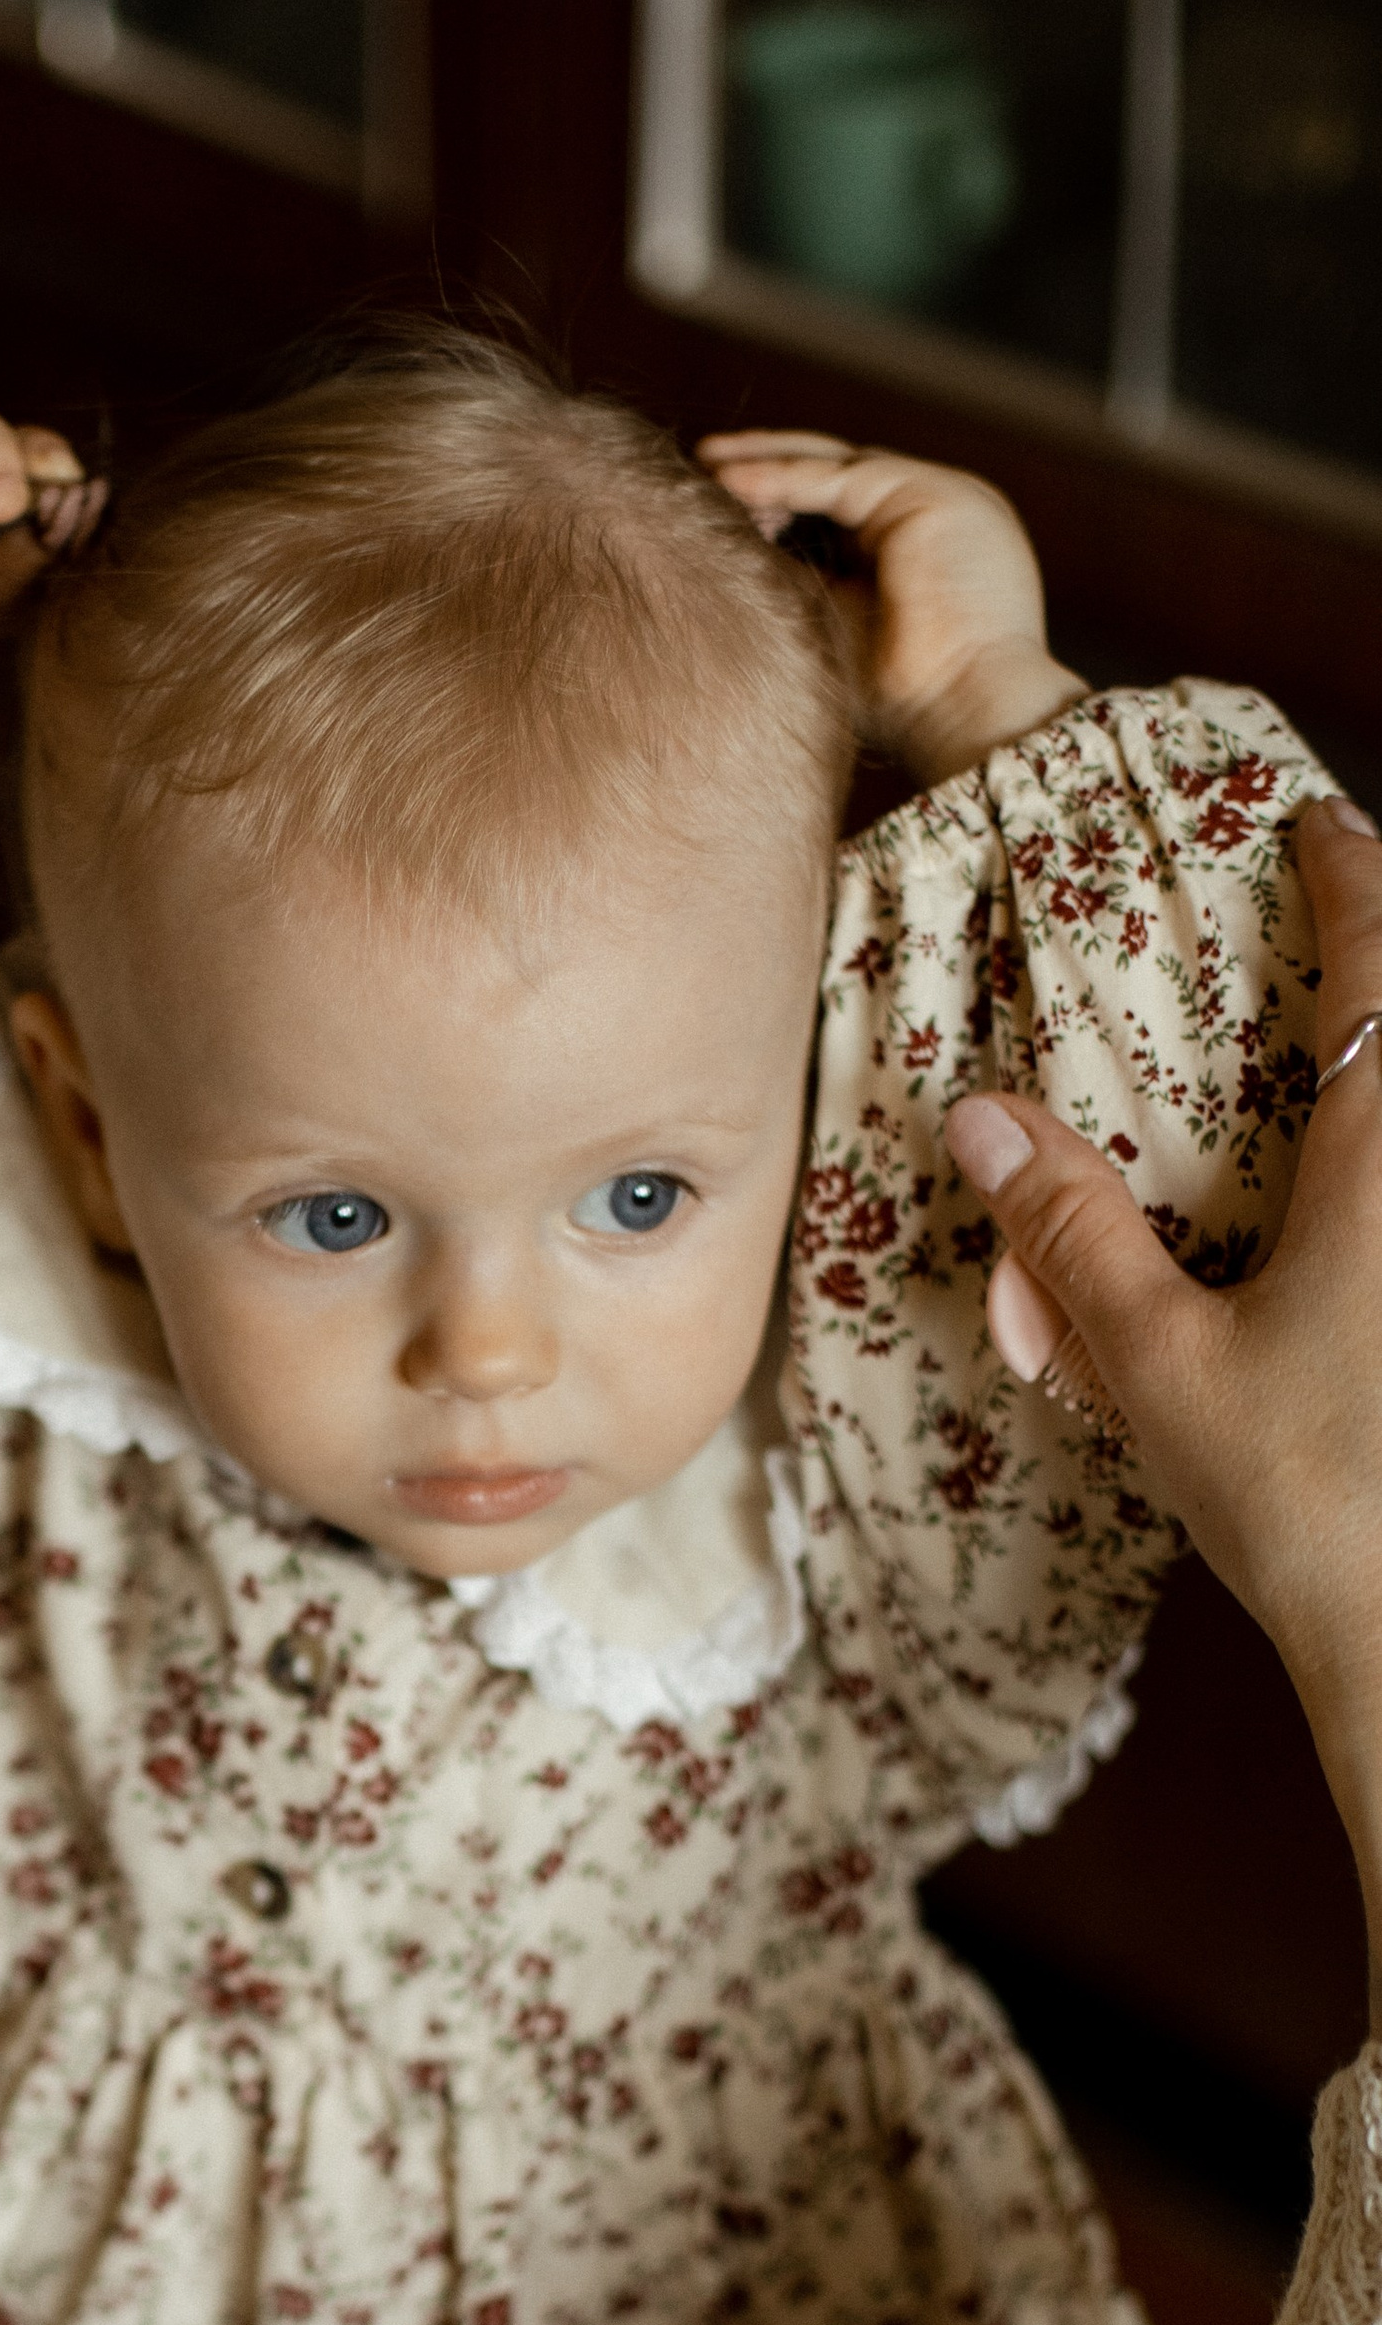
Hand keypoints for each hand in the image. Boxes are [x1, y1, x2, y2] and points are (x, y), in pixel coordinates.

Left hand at [700, 429, 1085, 784]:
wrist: (968, 714)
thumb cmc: (901, 698)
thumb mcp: (832, 625)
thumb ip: (797, 579)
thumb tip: (727, 551)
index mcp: (912, 544)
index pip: (833, 503)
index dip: (772, 499)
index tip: (709, 507)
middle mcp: (928, 511)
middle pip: (833, 470)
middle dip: (765, 462)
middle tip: (700, 462)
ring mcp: (935, 494)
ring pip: (835, 462)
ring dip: (767, 460)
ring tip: (706, 464)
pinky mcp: (929, 493)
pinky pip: (839, 477)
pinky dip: (783, 477)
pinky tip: (731, 481)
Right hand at [943, 795, 1381, 1959]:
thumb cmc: (1306, 1502)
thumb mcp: (1160, 1364)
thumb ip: (1074, 1233)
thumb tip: (983, 1114)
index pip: (1378, 969)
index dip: (1351, 879)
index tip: (1322, 822)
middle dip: (1381, 972)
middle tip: (1343, 922)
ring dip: (1375, 1085)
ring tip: (1334, 1074)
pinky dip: (1368, 1189)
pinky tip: (1334, 1235)